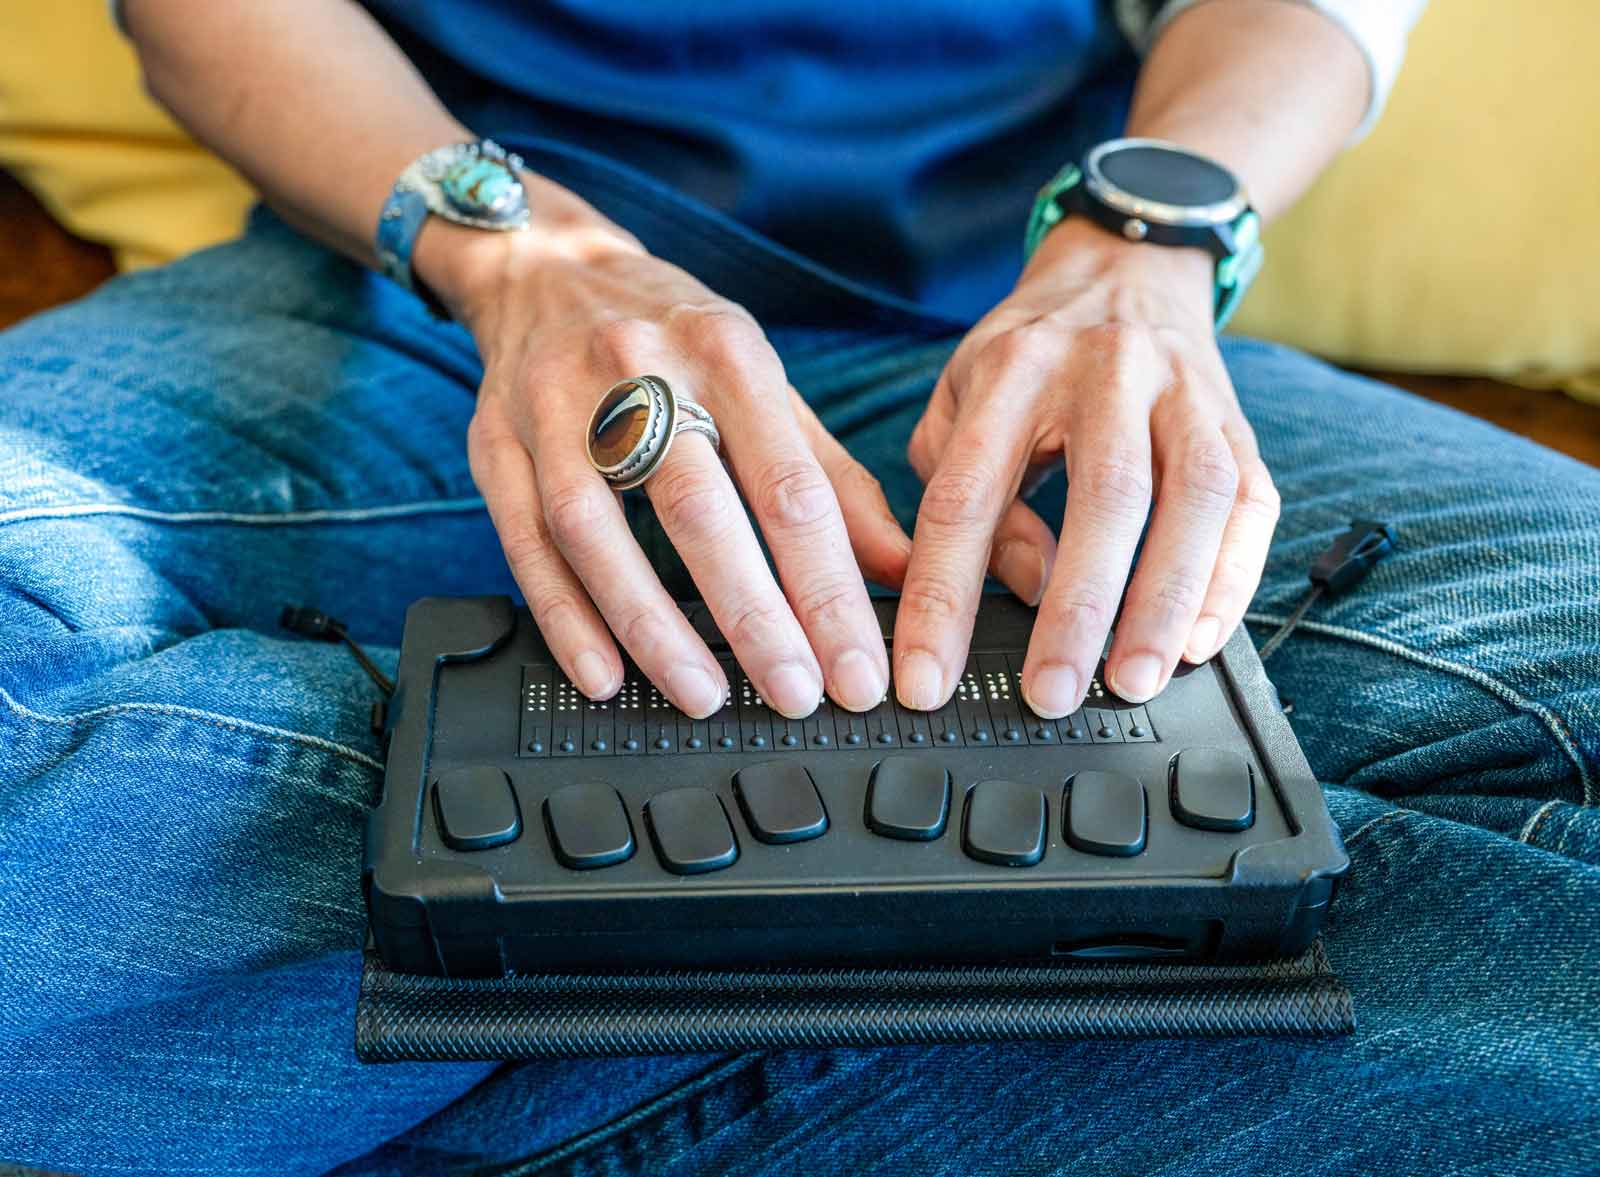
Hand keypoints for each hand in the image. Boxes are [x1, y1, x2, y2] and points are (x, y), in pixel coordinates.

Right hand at [417, 184, 910, 718]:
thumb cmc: (673, 337)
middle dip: (754, 615)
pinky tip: (603, 674)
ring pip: (597, 529)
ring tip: (704, 695)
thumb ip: (831, 476)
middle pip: (697, 508)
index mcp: (725, 352)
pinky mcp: (496, 444)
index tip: (857, 664)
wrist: (545, 267)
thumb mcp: (762, 381)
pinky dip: (564, 617)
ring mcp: (555, 407)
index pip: (789, 485)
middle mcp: (637, 371)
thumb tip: (901, 565)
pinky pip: (526, 541)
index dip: (829, 585)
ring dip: (652, 626)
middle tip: (796, 693)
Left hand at [895, 217, 1279, 715]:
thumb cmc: (1026, 355)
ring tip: (1134, 680)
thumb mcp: (957, 400)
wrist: (1124, 267)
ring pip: (1195, 498)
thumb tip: (1017, 587)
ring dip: (1167, 600)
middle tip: (1052, 692)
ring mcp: (1186, 393)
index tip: (926, 676)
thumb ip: (964, 493)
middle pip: (1104, 495)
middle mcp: (1108, 373)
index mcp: (1013, 371)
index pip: (967, 495)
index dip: (944, 595)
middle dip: (1078, 607)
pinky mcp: (1237, 423)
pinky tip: (1200, 637)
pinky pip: (1251, 502)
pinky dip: (1231, 576)